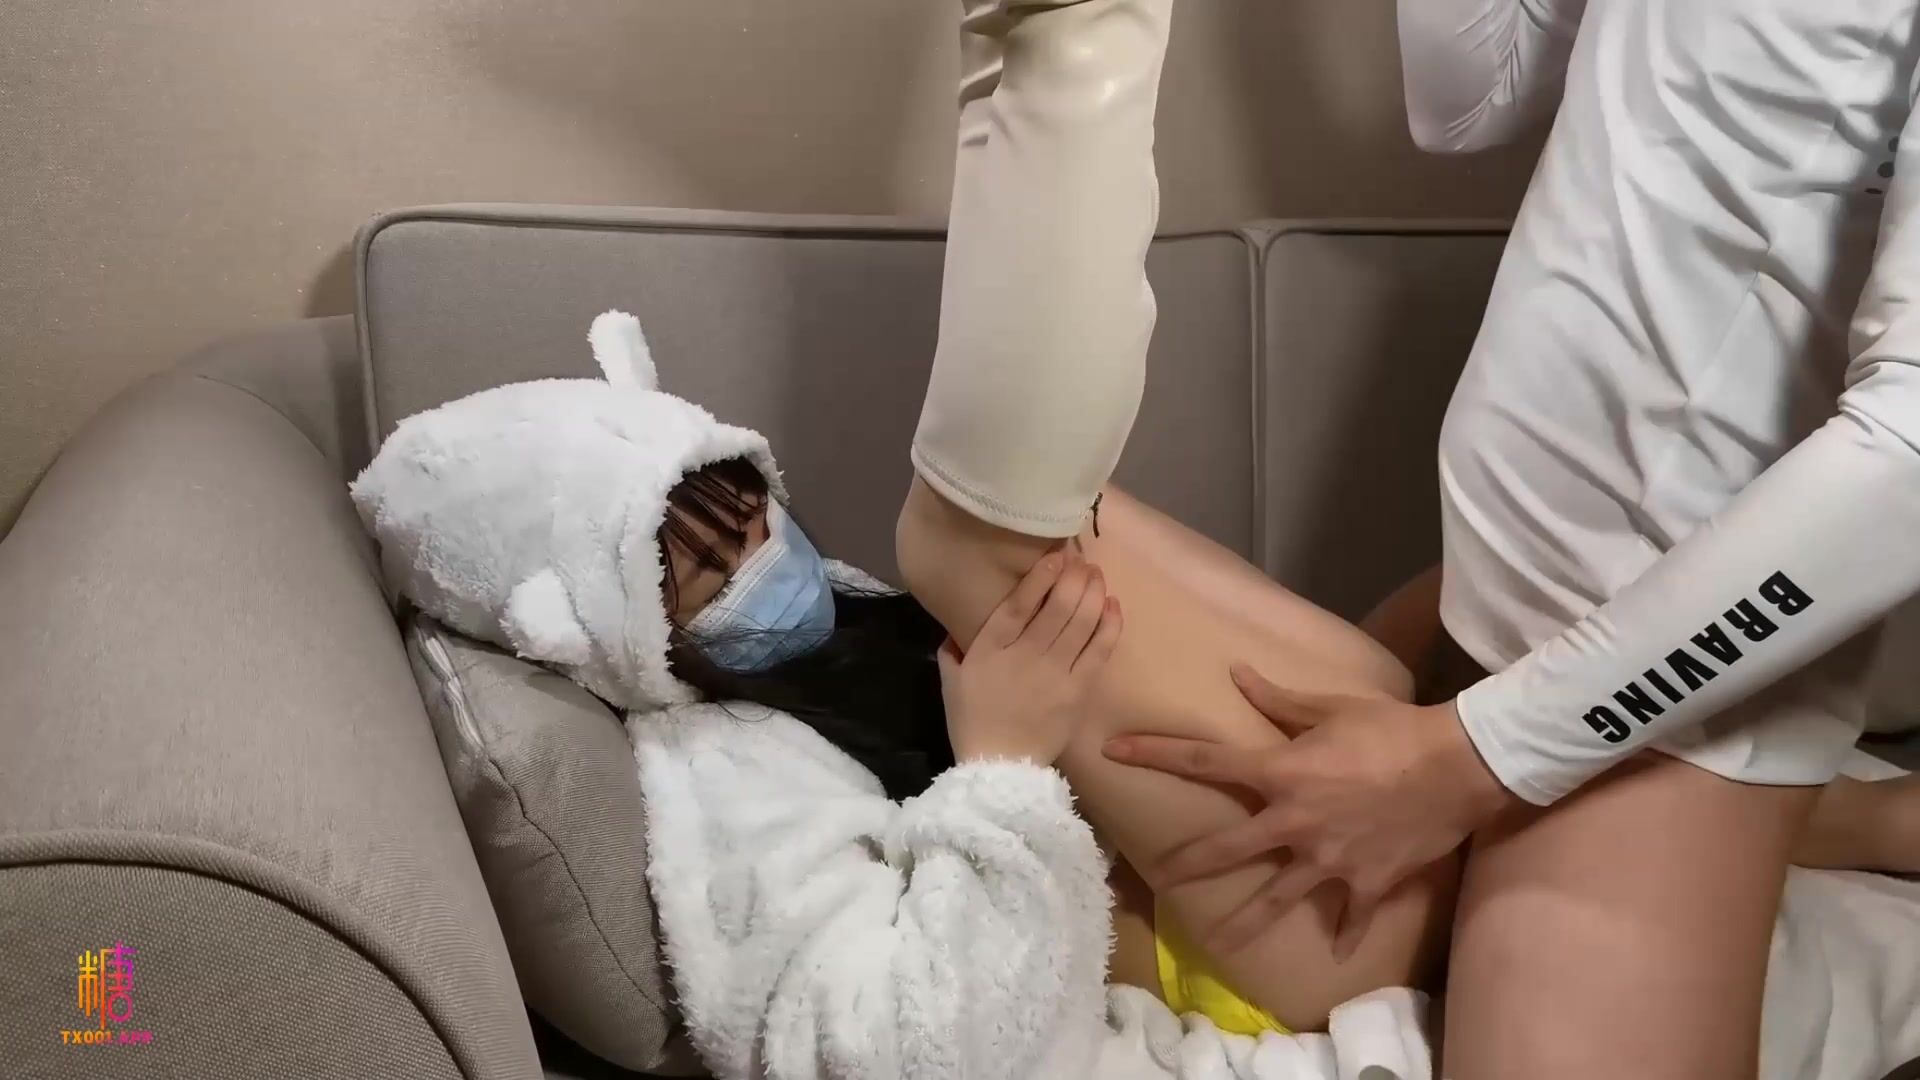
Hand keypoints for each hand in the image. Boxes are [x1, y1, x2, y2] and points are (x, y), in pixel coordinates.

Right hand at [940, 549, 1122, 764]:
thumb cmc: (971, 723)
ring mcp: (1055, 673)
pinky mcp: (1078, 690)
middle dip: (1075, 577)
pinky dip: (1110, 624)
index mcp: (990, 648)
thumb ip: (953, 648)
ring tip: (1098, 576)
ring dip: (1094, 592)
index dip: (1040, 576)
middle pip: (1058, 605)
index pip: (1019, 603)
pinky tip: (1114, 605)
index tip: (1055, 556)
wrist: (1000, 769)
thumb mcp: (950, 681)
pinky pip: (1100, 649)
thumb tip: (955, 628)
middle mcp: (1025, 654)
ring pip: (1082, 621)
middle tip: (1083, 563)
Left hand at [1103, 664, 1516, 957]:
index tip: (1113, 751)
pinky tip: (1334, 950)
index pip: (1204, 761)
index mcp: (1280, 774)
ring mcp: (1328, 859)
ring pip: (1277, 898)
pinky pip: (1351, 915)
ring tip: (1220, 942)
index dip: (1155, 753)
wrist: (1458, 766)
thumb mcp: (1331, 706)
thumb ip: (1277, 700)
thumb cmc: (1391, 728)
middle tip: (1158, 880)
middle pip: (1228, 849)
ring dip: (1246, 921)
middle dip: (1188, 864)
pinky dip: (1344, 932)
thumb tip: (1236, 673)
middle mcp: (1294, 823)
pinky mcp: (1365, 881)